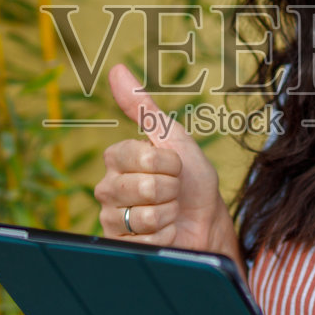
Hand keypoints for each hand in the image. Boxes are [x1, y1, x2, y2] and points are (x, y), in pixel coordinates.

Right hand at [94, 64, 239, 261]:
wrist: (207, 222)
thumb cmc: (191, 179)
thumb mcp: (172, 138)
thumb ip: (143, 107)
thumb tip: (116, 68)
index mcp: (117, 158)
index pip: (139, 156)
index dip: (168, 163)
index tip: (175, 167)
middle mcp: (107, 187)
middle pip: (143, 186)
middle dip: (171, 190)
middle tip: (173, 193)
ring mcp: (111, 218)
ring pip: (144, 215)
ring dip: (169, 215)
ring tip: (169, 213)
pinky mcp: (120, 246)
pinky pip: (147, 240)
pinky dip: (166, 237)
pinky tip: (165, 234)